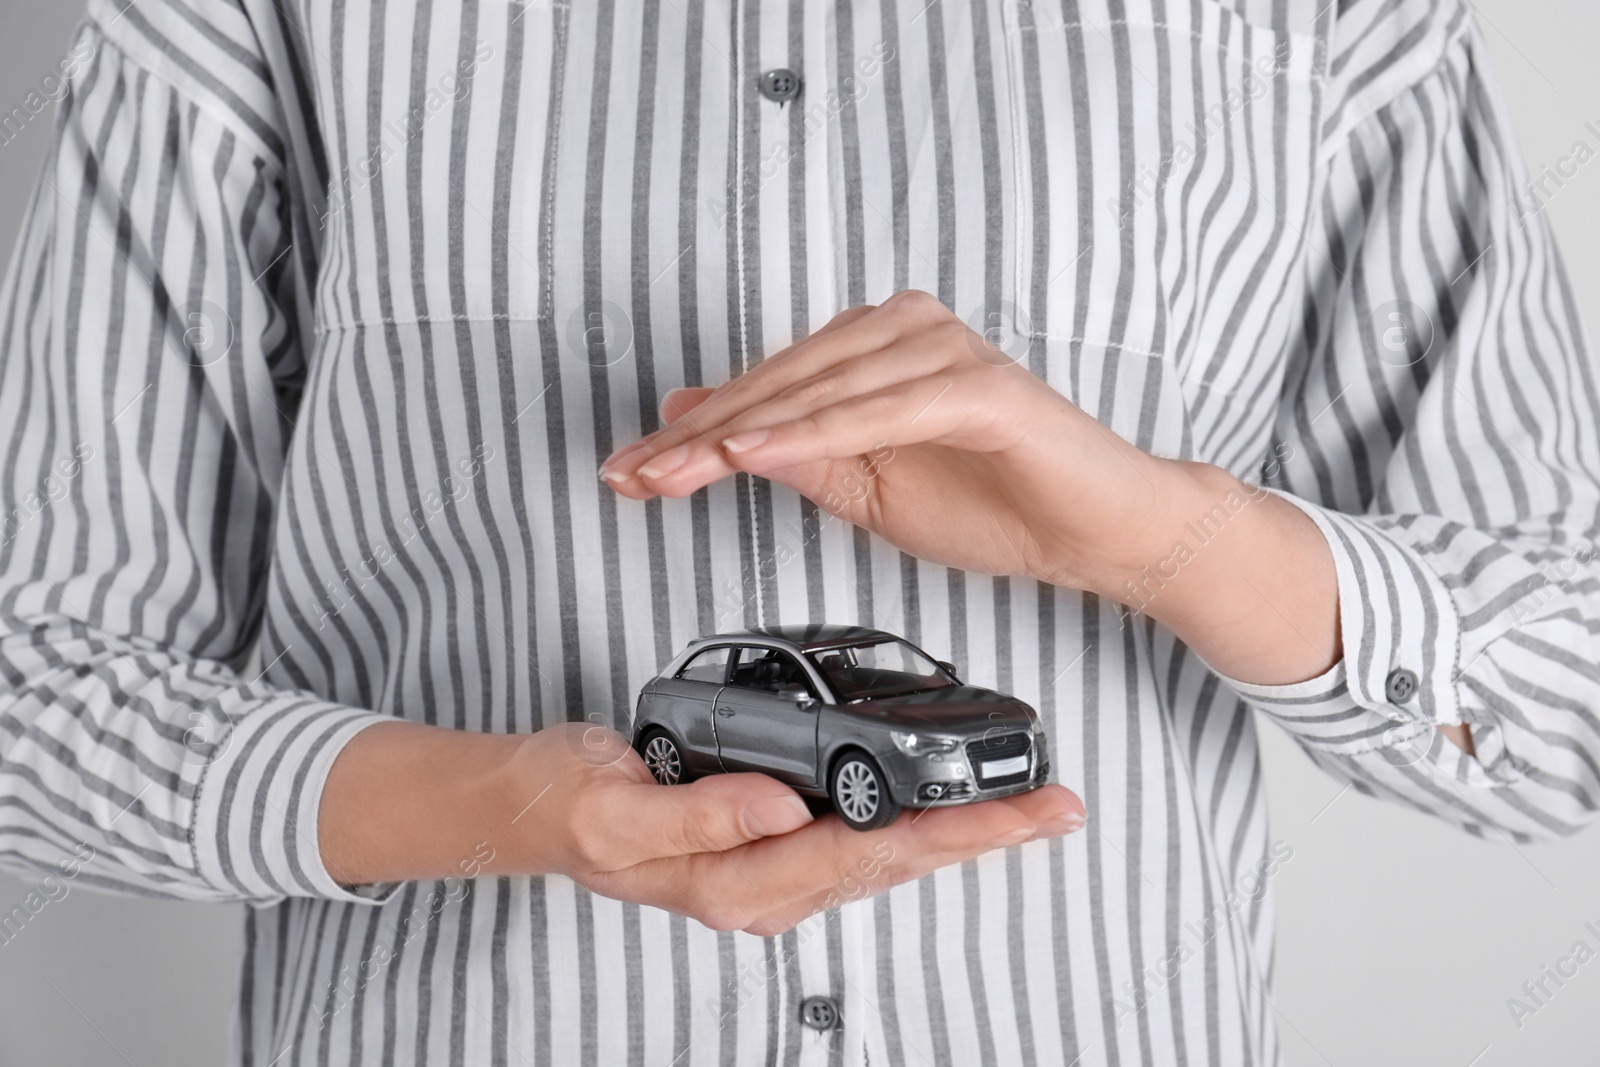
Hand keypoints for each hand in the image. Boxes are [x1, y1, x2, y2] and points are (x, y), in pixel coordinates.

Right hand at [320, 720, 1086, 935]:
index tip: (1025, 809)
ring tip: (1025, 802)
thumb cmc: (568, 805)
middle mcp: (769, 882)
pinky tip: (942, 796)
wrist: (530, 807)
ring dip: (959, 826)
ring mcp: (771, 865)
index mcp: (742, 881)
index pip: (874, 854)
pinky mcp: (767, 838)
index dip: (958, 830)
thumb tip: (784, 806)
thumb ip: (698, 811)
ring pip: (888, 850)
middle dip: (985, 833)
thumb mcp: (617, 809)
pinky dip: (912, 813)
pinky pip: (858, 833)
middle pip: (901, 859)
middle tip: (1060, 806)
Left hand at [598, 290, 1345, 687]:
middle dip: (697, 437)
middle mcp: (902, 332)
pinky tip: (757, 452)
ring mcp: (941, 350)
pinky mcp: (977, 384)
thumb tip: (707, 426)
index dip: (692, 434)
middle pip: (777, 384)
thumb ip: (793, 453)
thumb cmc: (995, 505)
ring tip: (675, 470)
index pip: (765, 390)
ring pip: (818, 391)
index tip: (630, 472)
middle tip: (633, 476)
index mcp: (872, 351)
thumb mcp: (868, 491)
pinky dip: (815, 432)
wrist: (1098, 531)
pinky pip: (879, 409)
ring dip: (742, 435)